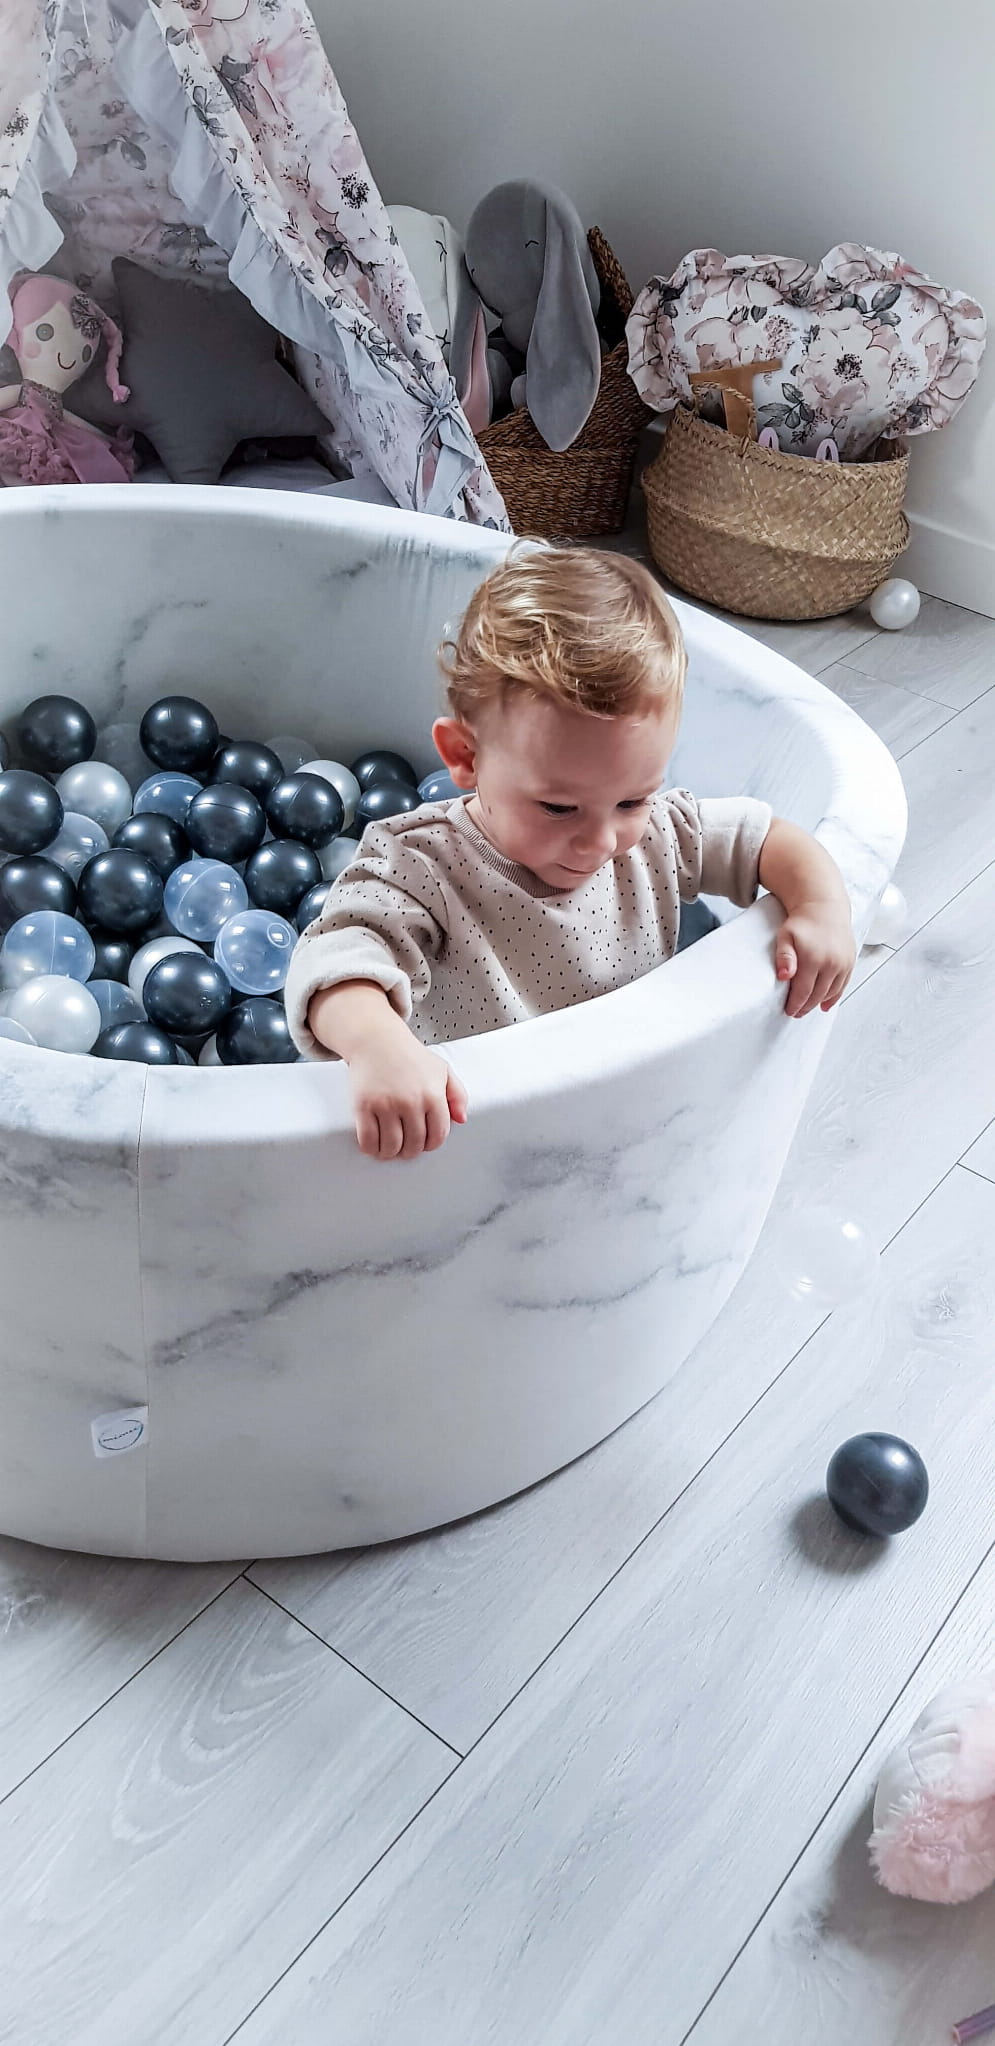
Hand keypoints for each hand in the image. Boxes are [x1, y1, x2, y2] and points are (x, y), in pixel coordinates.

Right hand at [349, 1035, 468, 1160]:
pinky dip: (372, 1149)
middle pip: (414, 1144)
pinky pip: (368, 1140)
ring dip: (392, 1153)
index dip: (432, 1144)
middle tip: (407, 1147)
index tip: (425, 1143)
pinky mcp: (363, 1106)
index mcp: (432, 1094)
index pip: (437, 1135)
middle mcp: (410, 1101)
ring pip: (391, 1146)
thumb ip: (458, 1095)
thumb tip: (461, 1120)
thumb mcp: (442, 1070)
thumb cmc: (409, 1056)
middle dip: (412, 1150)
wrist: (376, 1040)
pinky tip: (375, 1146)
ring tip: (391, 1149)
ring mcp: (385, 1105)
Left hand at [775, 904, 855, 1018]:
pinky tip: (825, 1004)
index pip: (803, 991)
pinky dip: (834, 997)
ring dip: (818, 1003)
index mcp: (813, 958)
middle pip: (817, 995)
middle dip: (805, 1007)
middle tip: (796, 1013)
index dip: (795, 1004)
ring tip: (807, 1008)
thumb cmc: (802, 923)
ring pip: (830, 992)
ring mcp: (843, 963)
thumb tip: (783, 976)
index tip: (788, 1011)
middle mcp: (831, 963)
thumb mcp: (786, 936)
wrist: (824, 908)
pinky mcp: (850, 962)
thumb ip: (784, 957)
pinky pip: (843, 985)